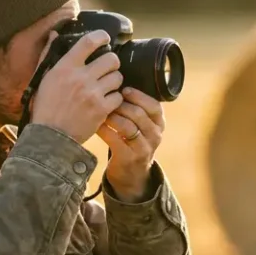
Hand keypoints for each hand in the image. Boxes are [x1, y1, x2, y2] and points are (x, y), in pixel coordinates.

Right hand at [28, 30, 123, 143]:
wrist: (50, 136)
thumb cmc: (45, 107)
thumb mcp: (43, 78)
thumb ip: (49, 55)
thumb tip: (55, 34)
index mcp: (65, 67)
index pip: (88, 42)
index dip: (101, 36)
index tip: (105, 38)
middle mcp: (80, 77)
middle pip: (111, 59)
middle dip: (112, 63)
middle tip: (107, 69)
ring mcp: (92, 94)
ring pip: (117, 77)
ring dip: (114, 81)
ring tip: (106, 87)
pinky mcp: (101, 110)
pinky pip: (118, 97)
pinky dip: (114, 100)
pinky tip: (105, 102)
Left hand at [97, 87, 163, 201]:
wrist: (131, 173)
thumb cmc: (131, 140)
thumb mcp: (141, 124)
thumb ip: (135, 107)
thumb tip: (118, 81)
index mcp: (159, 123)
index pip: (154, 106)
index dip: (139, 96)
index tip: (124, 89)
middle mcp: (155, 135)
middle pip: (140, 114)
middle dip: (121, 105)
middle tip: (106, 99)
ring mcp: (144, 148)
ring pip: (128, 126)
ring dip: (112, 116)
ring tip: (100, 110)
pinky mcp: (129, 158)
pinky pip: (115, 139)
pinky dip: (104, 129)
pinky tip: (96, 124)